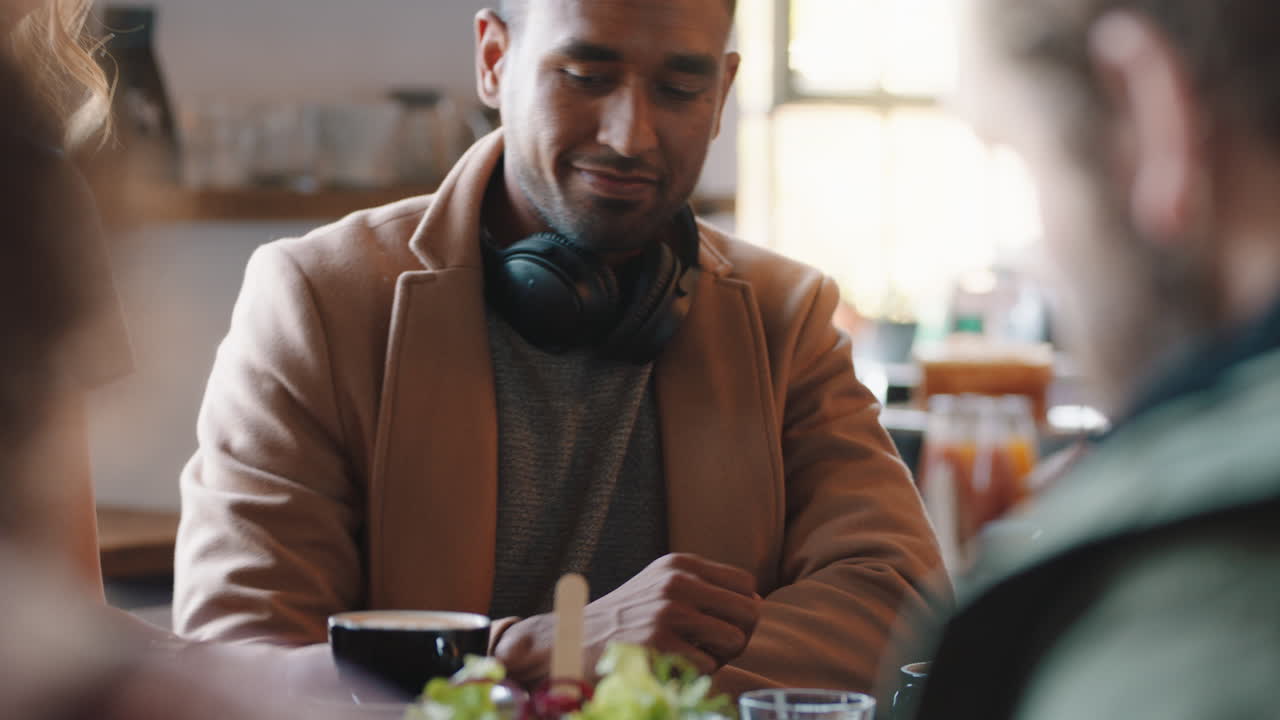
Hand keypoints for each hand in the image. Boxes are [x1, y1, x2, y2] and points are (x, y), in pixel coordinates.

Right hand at [495, 553, 760, 686]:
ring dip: (718, 658)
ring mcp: (669, 612)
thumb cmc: (623, 620)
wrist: (571, 639)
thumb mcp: (660, 587)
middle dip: (737, 637)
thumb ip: (704, 589)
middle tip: (710, 648)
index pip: (747, 585)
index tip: (718, 626)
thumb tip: (756, 604)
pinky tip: (669, 668)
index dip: (740, 611)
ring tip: (688, 657)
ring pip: (735, 640)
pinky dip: (694, 675)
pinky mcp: (660, 644)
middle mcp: (678, 582)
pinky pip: (709, 666)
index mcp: (681, 565)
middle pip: (749, 613)